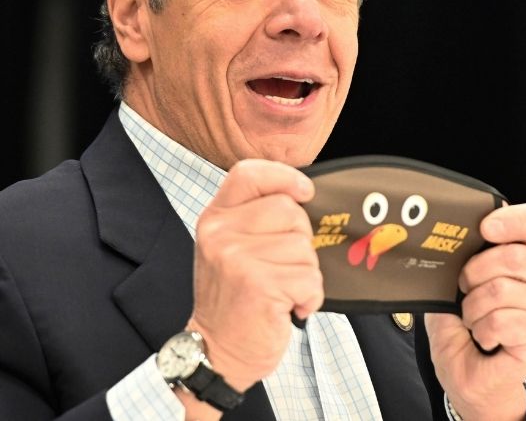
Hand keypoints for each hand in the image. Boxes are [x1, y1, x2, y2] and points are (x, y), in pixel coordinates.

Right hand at [185, 159, 322, 391]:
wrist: (216, 352)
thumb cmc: (234, 300)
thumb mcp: (231, 250)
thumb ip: (256, 220)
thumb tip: (303, 196)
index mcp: (215, 219)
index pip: (248, 173)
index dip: (284, 176)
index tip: (304, 192)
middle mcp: (220, 234)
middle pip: (289, 210)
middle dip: (301, 240)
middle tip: (283, 268)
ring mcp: (236, 259)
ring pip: (304, 247)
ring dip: (305, 274)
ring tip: (282, 291)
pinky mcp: (258, 285)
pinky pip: (310, 278)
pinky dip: (310, 297)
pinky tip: (289, 307)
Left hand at [425, 202, 525, 420]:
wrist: (465, 373)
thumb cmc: (461, 327)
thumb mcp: (449, 284)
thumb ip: (455, 257)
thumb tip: (447, 237)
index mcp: (524, 256)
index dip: (516, 218)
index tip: (486, 228)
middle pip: (515, 255)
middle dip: (474, 273)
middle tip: (464, 292)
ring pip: (502, 290)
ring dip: (473, 308)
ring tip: (474, 320)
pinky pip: (503, 321)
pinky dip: (482, 330)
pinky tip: (484, 337)